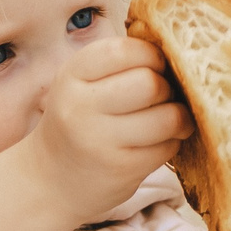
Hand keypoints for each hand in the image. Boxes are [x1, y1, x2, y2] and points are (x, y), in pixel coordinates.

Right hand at [24, 36, 193, 224]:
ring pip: (167, 118)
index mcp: (71, 75)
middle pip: (150, 84)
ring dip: (179, 117)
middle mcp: (81, 107)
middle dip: (167, 87)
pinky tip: (159, 142)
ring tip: (171, 119)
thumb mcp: (82, 83)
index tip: (154, 66)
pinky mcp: (122, 169)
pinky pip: (167, 147)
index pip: (123, 50)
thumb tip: (178, 54)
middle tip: (162, 96)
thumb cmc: (79, 121)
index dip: (151, 54)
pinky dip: (172, 142)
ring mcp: (100, 142)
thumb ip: (119, 64)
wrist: (51, 180)